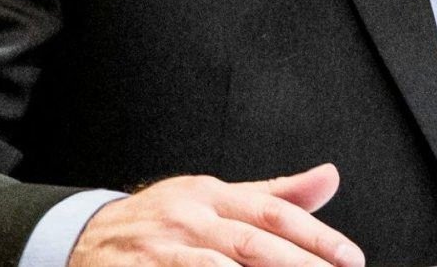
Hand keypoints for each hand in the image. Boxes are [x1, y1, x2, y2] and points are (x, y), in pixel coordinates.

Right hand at [72, 164, 366, 266]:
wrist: (86, 236)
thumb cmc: (164, 218)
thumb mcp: (216, 197)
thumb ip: (275, 195)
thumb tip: (330, 177)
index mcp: (213, 195)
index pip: (274, 213)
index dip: (316, 236)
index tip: (350, 258)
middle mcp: (190, 219)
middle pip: (253, 244)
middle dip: (299, 265)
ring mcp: (163, 251)